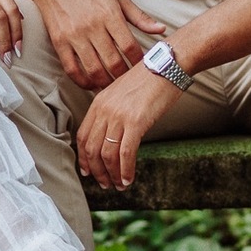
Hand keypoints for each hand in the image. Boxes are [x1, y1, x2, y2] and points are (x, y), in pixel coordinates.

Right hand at [33, 0, 165, 90]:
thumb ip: (139, 17)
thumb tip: (162, 30)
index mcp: (110, 13)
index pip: (129, 47)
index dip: (139, 62)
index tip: (143, 69)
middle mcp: (92, 25)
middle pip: (113, 62)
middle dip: (124, 77)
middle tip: (130, 83)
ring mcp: (74, 35)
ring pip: (93, 69)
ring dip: (105, 83)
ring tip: (113, 87)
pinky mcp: (59, 42)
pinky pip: (71, 69)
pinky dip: (83, 81)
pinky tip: (92, 84)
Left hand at [77, 61, 177, 189]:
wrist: (167, 65)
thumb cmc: (149, 78)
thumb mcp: (122, 91)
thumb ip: (113, 110)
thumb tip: (113, 133)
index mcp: (99, 102)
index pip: (83, 136)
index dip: (84, 157)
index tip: (88, 171)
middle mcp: (105, 109)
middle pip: (92, 149)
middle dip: (97, 171)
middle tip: (105, 183)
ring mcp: (119, 115)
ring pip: (107, 154)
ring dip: (112, 174)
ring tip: (119, 185)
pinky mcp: (136, 121)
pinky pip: (126, 153)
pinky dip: (126, 170)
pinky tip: (129, 179)